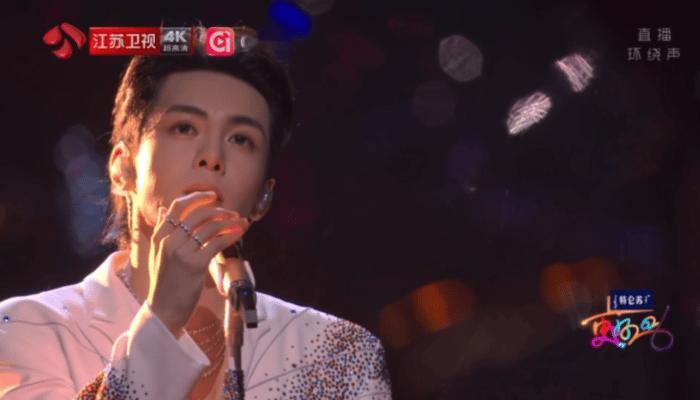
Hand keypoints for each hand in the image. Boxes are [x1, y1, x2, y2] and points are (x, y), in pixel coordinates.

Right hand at [146, 191, 250, 336]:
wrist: (164, 310)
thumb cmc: (164, 282)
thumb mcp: (157, 253)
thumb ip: (162, 231)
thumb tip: (164, 209)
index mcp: (159, 236)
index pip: (178, 206)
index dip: (197, 198)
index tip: (213, 196)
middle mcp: (169, 241)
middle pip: (198, 213)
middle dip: (219, 210)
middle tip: (232, 213)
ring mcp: (181, 253)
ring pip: (210, 227)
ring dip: (229, 221)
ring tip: (241, 222)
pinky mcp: (195, 265)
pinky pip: (217, 243)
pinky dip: (232, 235)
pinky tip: (240, 233)